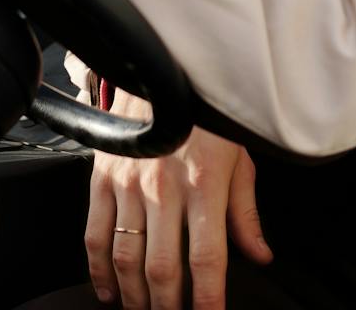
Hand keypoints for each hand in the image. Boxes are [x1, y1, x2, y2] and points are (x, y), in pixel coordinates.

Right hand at [85, 90, 271, 308]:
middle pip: (163, 269)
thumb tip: (260, 255)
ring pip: (127, 259)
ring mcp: (128, 186)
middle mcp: (164, 189)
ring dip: (135, 297)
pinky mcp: (102, 179)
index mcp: (204, 185)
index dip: (209, 299)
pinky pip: (95, 235)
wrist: (163, 69)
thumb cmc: (207, 115)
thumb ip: (246, 212)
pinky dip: (98, 271)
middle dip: (169, 308)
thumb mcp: (240, 158)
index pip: (207, 259)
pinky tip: (108, 292)